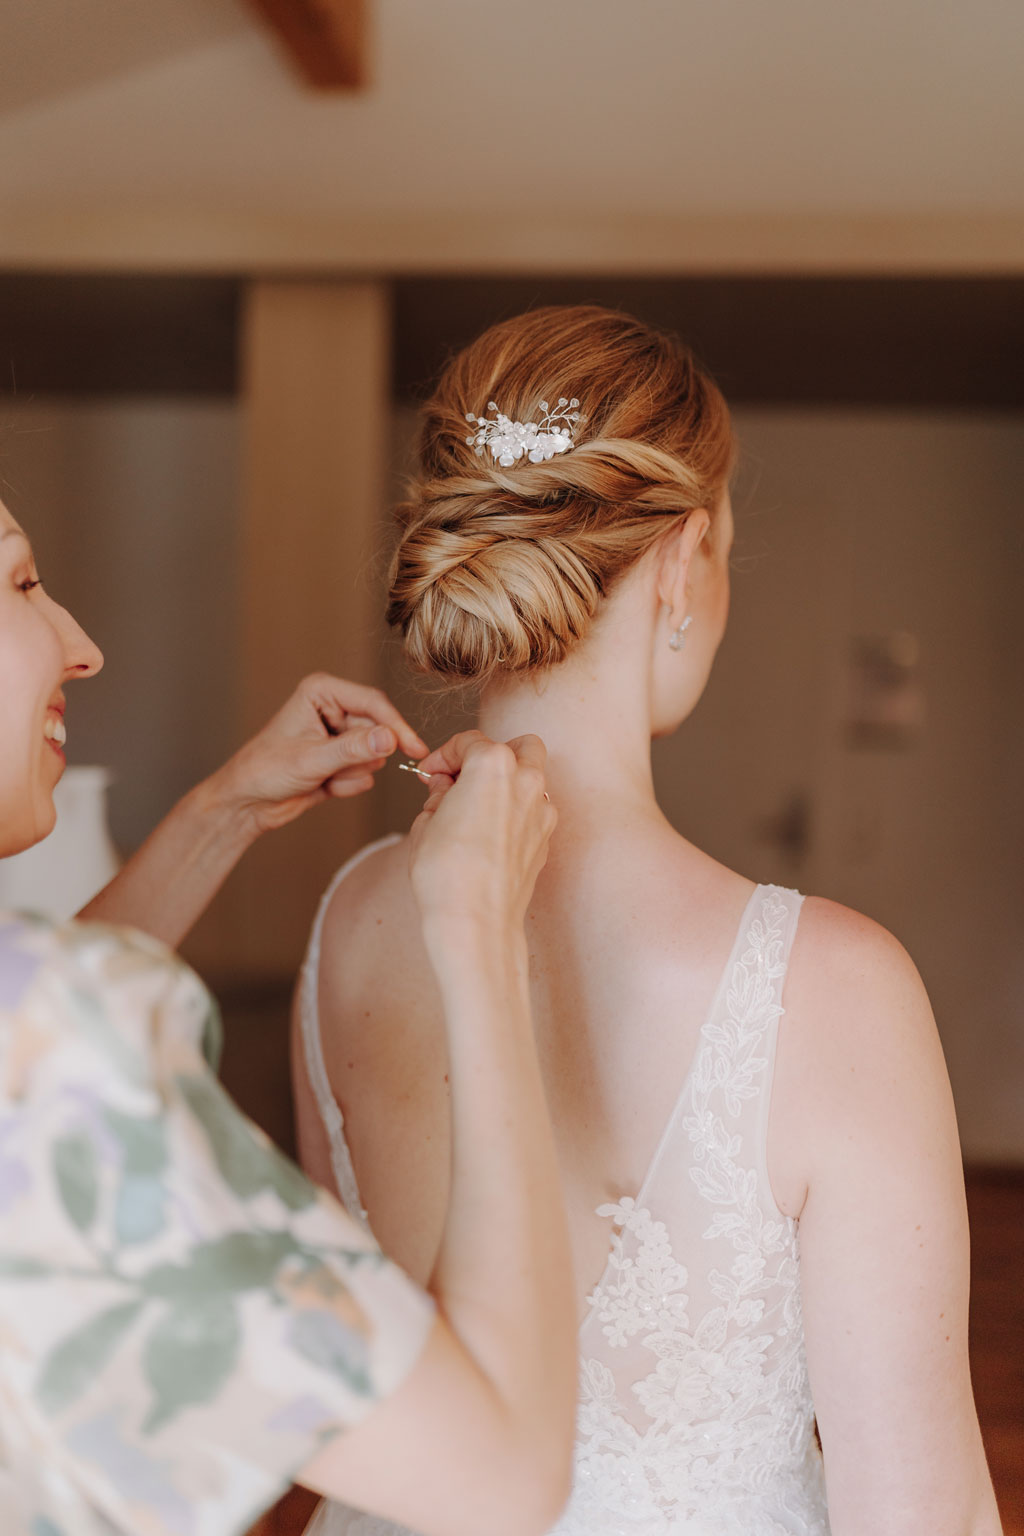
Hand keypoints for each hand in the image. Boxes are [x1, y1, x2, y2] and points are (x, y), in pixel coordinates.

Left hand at [211, 674, 426, 835]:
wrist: (247, 803)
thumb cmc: (264, 771)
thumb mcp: (311, 760)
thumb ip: (353, 749)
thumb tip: (390, 739)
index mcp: (322, 692)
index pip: (374, 704)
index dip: (396, 727)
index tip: (414, 749)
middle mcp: (334, 708)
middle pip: (377, 731)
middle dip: (359, 758)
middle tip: (334, 770)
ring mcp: (339, 734)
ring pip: (374, 755)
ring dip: (350, 773)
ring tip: (321, 777)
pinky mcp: (341, 758)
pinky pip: (365, 773)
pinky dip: (346, 785)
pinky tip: (322, 786)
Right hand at [408, 730, 556, 944]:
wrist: (475, 922)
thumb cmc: (446, 875)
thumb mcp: (425, 823)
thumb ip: (439, 795)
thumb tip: (445, 788)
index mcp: (493, 766)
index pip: (469, 741)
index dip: (443, 755)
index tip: (430, 773)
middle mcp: (526, 781)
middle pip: (519, 745)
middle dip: (491, 753)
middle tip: (462, 777)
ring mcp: (542, 811)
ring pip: (534, 777)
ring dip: (508, 782)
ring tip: (475, 806)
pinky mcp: (546, 839)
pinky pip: (534, 810)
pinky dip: (516, 810)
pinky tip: (489, 832)